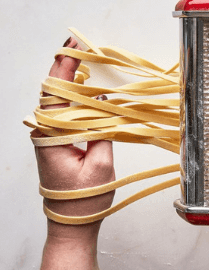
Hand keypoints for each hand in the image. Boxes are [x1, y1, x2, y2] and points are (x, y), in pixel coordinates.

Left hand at [34, 37, 114, 269]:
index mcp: (51, 137)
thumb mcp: (100, 165)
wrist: (71, 224)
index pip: (55, 95)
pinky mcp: (57, 143)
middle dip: (63, 66)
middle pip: (51, 92)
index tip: (73, 49)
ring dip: (67, 79)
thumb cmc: (84, 199)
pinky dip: (72, 96)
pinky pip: (63, 113)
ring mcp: (49, 138)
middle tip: (75, 45)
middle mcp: (44, 134)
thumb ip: (102, 130)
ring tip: (79, 59)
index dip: (64, 69)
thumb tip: (104, 102)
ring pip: (56, 102)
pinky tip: (82, 87)